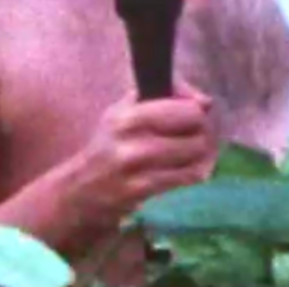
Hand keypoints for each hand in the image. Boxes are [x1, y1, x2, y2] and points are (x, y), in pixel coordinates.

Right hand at [64, 79, 217, 228]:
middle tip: (196, 137)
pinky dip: (193, 174)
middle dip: (202, 134)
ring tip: (193, 155)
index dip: (196, 111)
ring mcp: (138, 170)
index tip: (191, 116)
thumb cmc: (110, 144)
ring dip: (201, 156)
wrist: (82, 191)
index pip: (187, 109)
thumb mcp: (126, 109)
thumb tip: (206, 101)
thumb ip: (166, 95)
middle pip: (197, 133)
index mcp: (128, 116)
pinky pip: (187, 178)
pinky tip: (185, 172)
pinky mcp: (144, 192)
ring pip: (196, 157)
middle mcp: (132, 142)